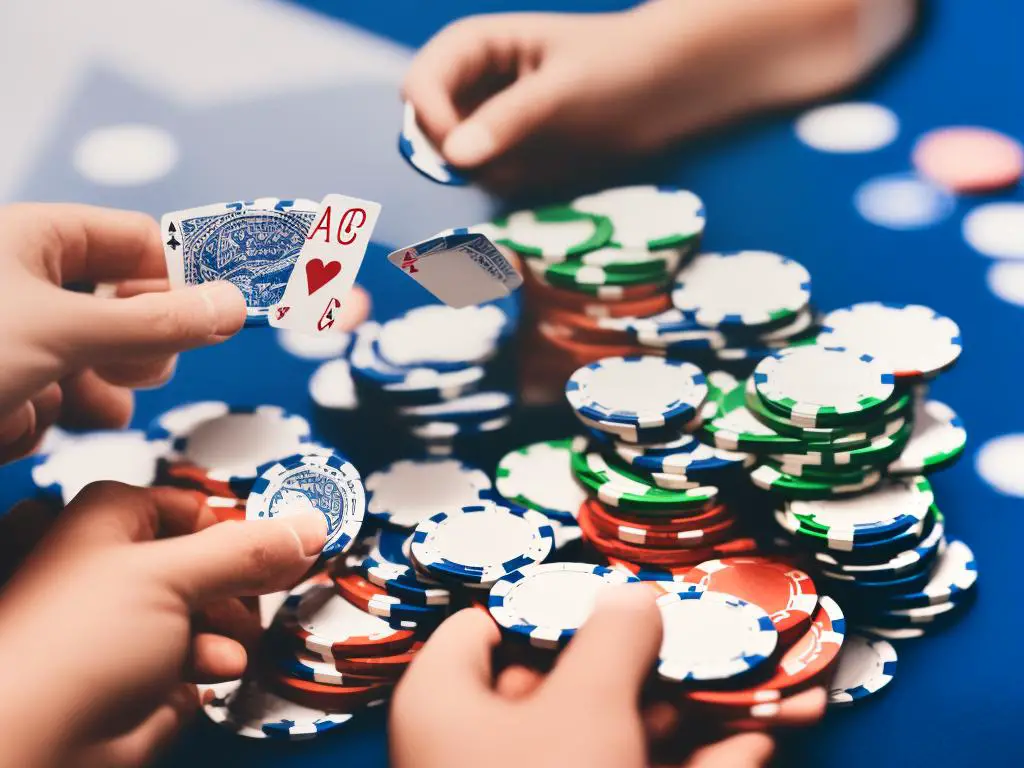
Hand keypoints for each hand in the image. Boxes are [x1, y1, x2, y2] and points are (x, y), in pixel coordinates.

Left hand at [0, 203, 246, 463]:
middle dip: (132, 353)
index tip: (228, 314)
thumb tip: (236, 305)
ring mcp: (21, 339)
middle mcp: (33, 284)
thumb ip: (156, 323)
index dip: (185, 276)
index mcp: (40, 239)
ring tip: (49, 401)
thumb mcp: (61, 331)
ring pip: (102, 366)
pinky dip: (47, 421)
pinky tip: (6, 425)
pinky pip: (64, 403)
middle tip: (119, 366)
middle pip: (134, 311)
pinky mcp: (10, 388)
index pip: (142, 243)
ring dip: (87, 395)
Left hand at [0, 482, 325, 767]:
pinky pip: (201, 654)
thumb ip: (247, 550)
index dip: (235, 525)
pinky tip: (213, 668)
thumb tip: (309, 526)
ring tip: (230, 638)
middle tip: (263, 588)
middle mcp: (116, 569)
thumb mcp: (171, 576)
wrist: (35, 752)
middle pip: (207, 560)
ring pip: (210, 611)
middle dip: (239, 583)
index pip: (191, 506)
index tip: (279, 542)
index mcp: (106, 521)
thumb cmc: (67, 649)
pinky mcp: (146, 674)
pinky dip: (215, 660)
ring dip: (231, 626)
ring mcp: (131, 625)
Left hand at [390, 587, 786, 767]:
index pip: (490, 626)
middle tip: (719, 633)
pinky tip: (756, 741)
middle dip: (660, 660)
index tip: (622, 591)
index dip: (556, 602)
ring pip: (621, 735)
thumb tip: (636, 595)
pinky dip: (697, 767)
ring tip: (773, 682)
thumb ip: (613, 639)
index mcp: (447, 702)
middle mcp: (485, 746)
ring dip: (698, 713)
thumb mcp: (584, 708)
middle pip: (576, 680)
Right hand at [404, 0, 915, 194]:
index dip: (431, 123)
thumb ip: (508, 120)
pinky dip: (510, 184)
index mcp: (476, 45)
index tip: (462, 156)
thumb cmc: (621, 66)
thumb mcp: (563, 90)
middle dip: (455, 155)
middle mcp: (474, 84)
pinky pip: (490, 181)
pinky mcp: (513, 153)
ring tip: (542, 157)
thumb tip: (455, 158)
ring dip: (488, 173)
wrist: (672, 88)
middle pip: (428, 128)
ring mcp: (490, 121)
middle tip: (505, 164)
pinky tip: (550, 168)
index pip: (421, 85)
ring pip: (457, 163)